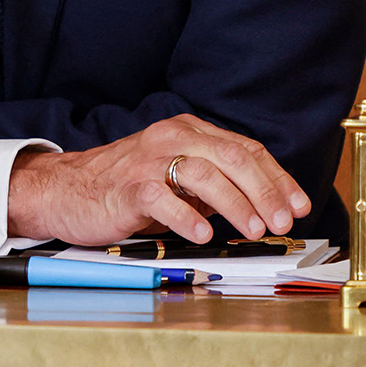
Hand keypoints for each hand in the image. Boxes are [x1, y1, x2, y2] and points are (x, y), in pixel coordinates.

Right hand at [5, 114, 310, 247]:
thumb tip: (261, 206)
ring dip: (235, 203)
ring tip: (254, 229)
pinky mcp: (127, 187)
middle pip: (231, 157)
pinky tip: (201, 235)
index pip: (245, 148)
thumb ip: (213, 183)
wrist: (65, 188)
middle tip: (284, 220)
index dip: (277, 177)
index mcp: (188, 131)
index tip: (300, 205)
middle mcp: (171, 137)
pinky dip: (186, 216)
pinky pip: (161, 198)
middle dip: (265, 190)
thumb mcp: (175, 176)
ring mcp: (148, 160)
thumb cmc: (125, 186)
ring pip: (203, 173)